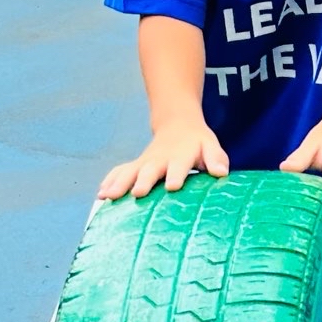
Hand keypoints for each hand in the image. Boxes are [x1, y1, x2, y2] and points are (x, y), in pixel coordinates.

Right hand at [98, 114, 229, 202]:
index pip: (178, 166)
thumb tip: (220, 172)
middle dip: (143, 181)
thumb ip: (216, 158)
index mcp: (181, 156)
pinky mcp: (135, 166)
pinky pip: (120, 172)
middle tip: (138, 193)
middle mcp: (160, 159)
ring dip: (119, 183)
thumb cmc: (198, 143)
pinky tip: (101, 195)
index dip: (176, 175)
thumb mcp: (211, 146)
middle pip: (150, 170)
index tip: (172, 186)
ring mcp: (145, 162)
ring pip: (130, 172)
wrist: (178, 124)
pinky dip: (110, 181)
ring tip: (108, 196)